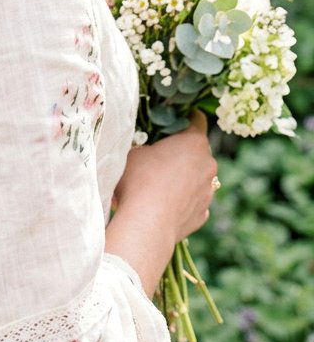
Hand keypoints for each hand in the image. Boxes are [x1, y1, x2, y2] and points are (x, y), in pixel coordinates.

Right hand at [113, 110, 218, 243]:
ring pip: (197, 177)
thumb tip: (149, 148)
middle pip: (197, 150)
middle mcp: (208, 164)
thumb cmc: (139, 179)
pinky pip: (193, 200)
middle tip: (159, 154)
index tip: (172, 120)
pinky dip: (183, 199)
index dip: (185, 117)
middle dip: (182, 150)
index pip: (197, 119)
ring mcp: (208, 192)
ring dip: (183, 176)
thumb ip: (148, 145)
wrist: (147, 224)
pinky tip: (164, 204)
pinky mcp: (203, 214)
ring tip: (158, 184)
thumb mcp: (134, 151)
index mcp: (194, 142)